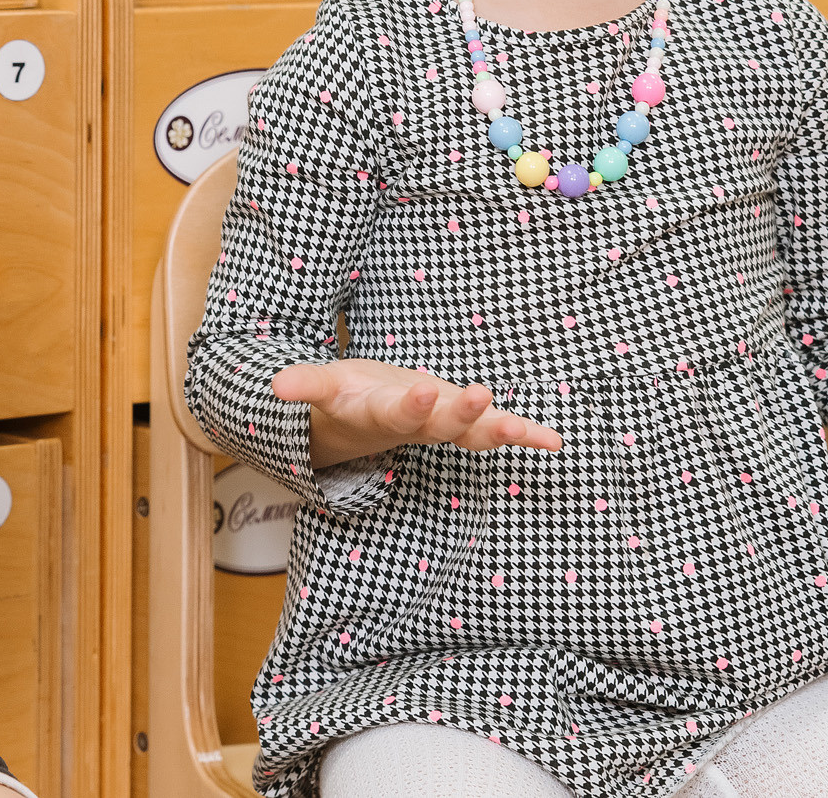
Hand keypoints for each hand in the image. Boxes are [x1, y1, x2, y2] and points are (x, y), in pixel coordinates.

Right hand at [271, 358, 563, 470]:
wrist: (362, 424)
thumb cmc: (348, 397)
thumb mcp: (325, 387)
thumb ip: (305, 385)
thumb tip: (274, 385)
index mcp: (381, 415)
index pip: (397, 412)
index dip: (411, 404)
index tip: (426, 388)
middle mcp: (417, 425)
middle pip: (442, 425)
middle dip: (462, 412)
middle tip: (481, 396)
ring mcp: (443, 424)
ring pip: (472, 432)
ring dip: (499, 429)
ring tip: (525, 430)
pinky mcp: (463, 420)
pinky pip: (495, 431)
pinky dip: (525, 435)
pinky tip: (554, 442)